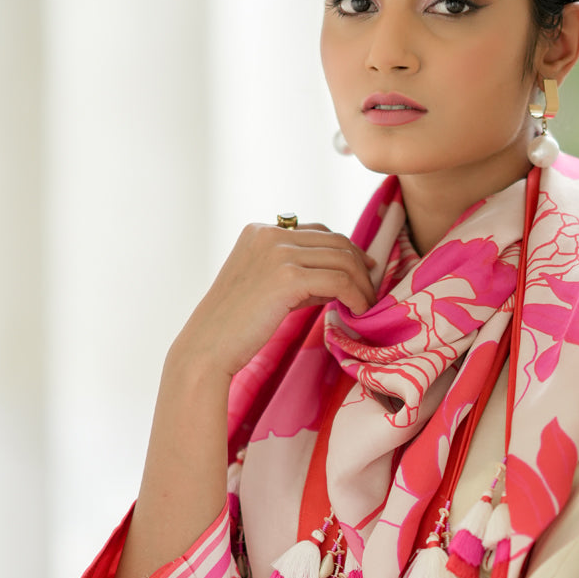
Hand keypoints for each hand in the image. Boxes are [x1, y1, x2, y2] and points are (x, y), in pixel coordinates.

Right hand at [170, 222, 376, 378]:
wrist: (208, 347)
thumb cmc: (235, 325)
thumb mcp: (266, 286)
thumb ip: (298, 272)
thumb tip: (342, 273)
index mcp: (259, 230)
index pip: (318, 231)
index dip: (346, 250)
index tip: (362, 270)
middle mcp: (269, 234)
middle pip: (335, 241)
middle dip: (359, 266)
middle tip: (370, 291)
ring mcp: (278, 253)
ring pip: (342, 259)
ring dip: (362, 283)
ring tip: (366, 305)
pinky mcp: (288, 277)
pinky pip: (340, 280)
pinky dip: (356, 295)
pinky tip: (359, 311)